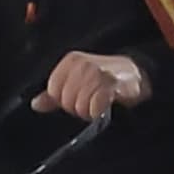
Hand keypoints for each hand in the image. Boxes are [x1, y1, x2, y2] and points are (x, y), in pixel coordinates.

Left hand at [35, 51, 150, 121]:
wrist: (137, 76)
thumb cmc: (105, 81)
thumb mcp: (76, 82)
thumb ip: (54, 95)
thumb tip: (35, 104)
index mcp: (71, 61)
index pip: (54, 91)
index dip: (64, 101)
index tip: (79, 97)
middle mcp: (83, 64)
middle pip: (66, 100)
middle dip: (77, 107)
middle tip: (92, 101)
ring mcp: (96, 73)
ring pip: (79, 106)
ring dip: (89, 112)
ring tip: (99, 104)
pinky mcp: (111, 84)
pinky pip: (94, 107)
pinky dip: (98, 112)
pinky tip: (105, 107)